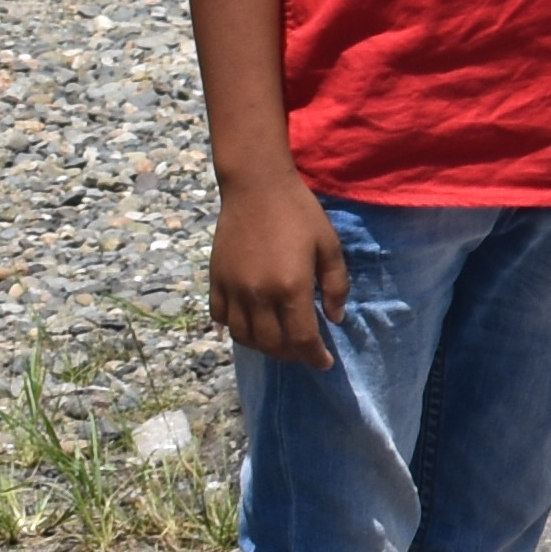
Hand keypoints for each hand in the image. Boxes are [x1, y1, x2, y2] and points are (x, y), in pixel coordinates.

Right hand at [210, 170, 346, 370]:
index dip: (315, 357)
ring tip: (280, 343)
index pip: (302, 338)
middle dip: (291, 355)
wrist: (256, 188)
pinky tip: (250, 326)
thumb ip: (335, 285)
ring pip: (244, 337)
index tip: (325, 364)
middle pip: (272, 344)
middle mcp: (258, 295)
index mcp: (290, 287)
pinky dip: (236, 330)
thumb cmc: (299, 213)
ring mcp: (232, 290)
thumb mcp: (329, 246)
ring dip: (264, 347)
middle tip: (304, 351)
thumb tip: (335, 319)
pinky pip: (221, 319)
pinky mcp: (215, 281)